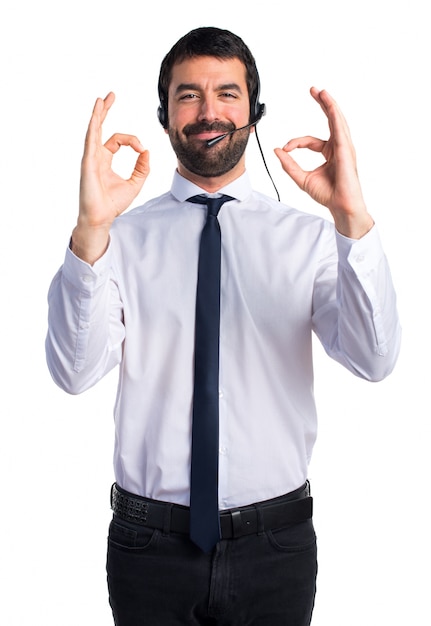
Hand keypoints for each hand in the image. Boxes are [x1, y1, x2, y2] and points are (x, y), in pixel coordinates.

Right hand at [72, 92, 149, 262]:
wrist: (102, 217)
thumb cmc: (113, 203)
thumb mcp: (135, 183)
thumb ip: (142, 168)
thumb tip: (147, 151)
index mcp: (105, 159)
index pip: (118, 140)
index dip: (132, 141)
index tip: (141, 149)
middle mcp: (96, 155)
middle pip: (100, 127)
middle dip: (105, 110)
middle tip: (110, 95)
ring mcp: (90, 158)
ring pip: (93, 130)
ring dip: (97, 114)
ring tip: (101, 99)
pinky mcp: (88, 162)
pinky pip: (90, 141)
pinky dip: (93, 127)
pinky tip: (95, 116)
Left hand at [274, 87, 373, 238]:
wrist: (340, 206)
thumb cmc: (327, 194)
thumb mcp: (302, 178)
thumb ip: (289, 164)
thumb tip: (277, 150)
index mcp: (330, 152)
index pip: (310, 141)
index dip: (295, 142)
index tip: (285, 148)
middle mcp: (339, 147)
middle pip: (331, 120)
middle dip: (323, 104)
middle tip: (314, 90)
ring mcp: (344, 147)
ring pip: (337, 120)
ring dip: (329, 104)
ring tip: (321, 91)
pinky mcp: (346, 149)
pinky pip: (340, 127)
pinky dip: (334, 114)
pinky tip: (329, 104)